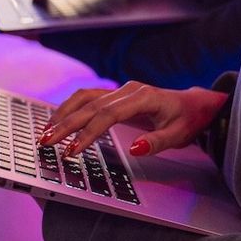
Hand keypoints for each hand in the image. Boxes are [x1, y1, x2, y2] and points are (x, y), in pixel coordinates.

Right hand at [38, 81, 228, 157]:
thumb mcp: (179, 135)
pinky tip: (58, 120)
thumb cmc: (187, 120)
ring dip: (64, 113)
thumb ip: (158, 142)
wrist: (194, 104)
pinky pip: (89, 97)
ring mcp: (120, 90)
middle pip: (90, 105)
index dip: (87, 132)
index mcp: (143, 97)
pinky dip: (71, 108)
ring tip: (46, 131)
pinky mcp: (116, 94)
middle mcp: (128, 90)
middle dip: (66, 124)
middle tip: (46, 142)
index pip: (108, 115)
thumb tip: (135, 148)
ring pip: (85, 97)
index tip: (71, 150)